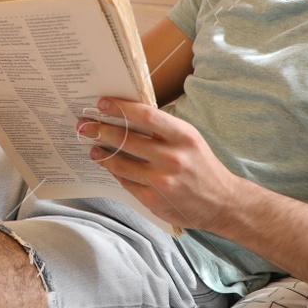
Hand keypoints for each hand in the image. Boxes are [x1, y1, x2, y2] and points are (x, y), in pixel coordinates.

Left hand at [76, 97, 237, 230]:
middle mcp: (172, 157)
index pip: (145, 116)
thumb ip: (164, 130)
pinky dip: (115, 173)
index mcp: (183, 136)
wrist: (224, 203)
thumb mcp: (190, 140)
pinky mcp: (153, 200)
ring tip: (93, 148)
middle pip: (127, 139)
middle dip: (101, 130)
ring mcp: (161, 180)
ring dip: (102, 154)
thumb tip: (129, 116)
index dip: (121, 108)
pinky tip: (109, 166)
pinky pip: (126, 183)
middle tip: (84, 125)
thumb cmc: (203, 167)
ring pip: (121, 163)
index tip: (102, 104)